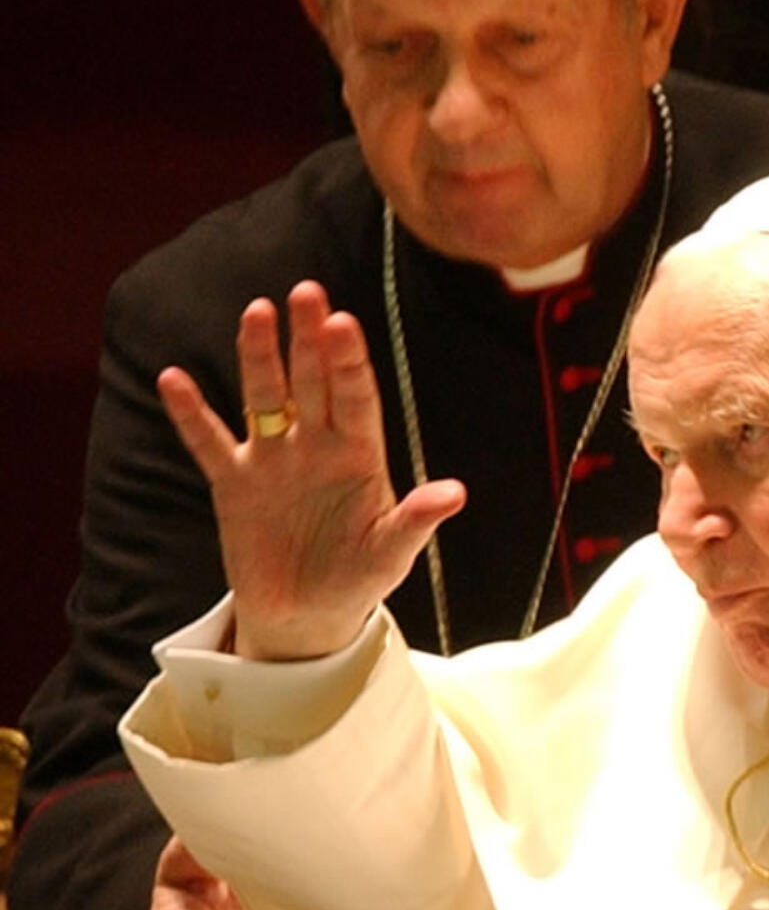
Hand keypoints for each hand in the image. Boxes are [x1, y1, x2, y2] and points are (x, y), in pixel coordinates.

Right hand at [157, 279, 465, 659]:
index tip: (343, 323)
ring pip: (264, 397)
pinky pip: (210, 443)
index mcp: (359, 453)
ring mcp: (273, 459)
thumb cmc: (358, 578)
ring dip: (259, 357)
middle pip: (311, 381)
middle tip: (307, 292)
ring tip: (256, 313)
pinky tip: (173, 380)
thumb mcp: (390, 553)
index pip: (356, 396)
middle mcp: (315, 444)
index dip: (349, 361)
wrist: (308, 616)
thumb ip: (415, 520)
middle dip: (308, 339)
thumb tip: (454, 493)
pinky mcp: (234, 484)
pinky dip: (192, 416)